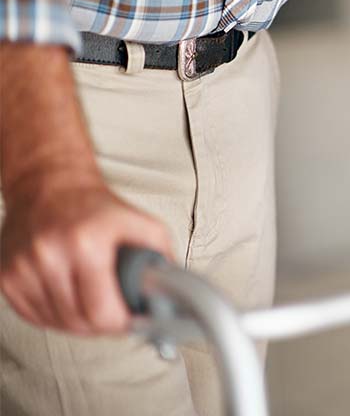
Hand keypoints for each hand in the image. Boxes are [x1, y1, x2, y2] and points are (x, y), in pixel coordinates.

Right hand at [0, 173, 173, 335]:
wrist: (49, 186)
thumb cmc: (95, 208)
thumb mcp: (140, 223)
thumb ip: (161, 258)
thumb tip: (171, 294)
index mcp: (85, 243)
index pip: (100, 312)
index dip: (120, 324)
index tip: (130, 320)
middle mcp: (49, 255)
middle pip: (78, 323)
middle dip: (102, 325)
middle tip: (115, 314)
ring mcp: (22, 267)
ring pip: (55, 323)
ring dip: (78, 322)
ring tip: (93, 302)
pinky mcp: (5, 275)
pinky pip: (32, 316)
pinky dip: (54, 316)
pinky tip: (70, 300)